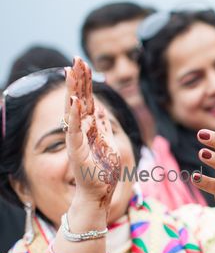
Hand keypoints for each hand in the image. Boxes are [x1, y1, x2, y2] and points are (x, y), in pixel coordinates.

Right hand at [64, 58, 121, 209]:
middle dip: (78, 79)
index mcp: (89, 127)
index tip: (84, 62)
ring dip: (73, 90)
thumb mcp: (106, 142)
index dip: (85, 81)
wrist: (97, 194)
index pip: (86, 98)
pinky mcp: (77, 151)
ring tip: (71, 72)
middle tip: (76, 58)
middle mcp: (80, 131)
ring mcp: (77, 139)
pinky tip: (75, 101)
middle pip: (78, 99)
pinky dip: (76, 116)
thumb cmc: (102, 171)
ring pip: (74, 110)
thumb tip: (98, 109)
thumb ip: (100, 126)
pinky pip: (76, 130)